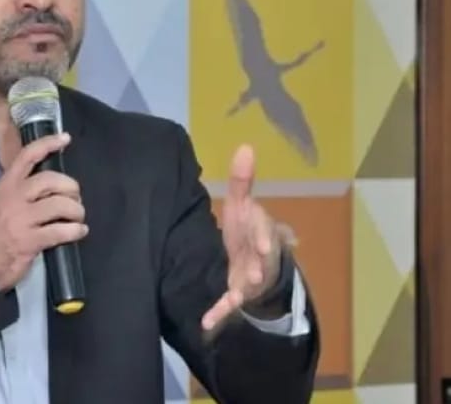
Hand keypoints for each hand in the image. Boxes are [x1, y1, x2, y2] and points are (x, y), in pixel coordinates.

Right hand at [0, 132, 87, 291]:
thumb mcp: (3, 201)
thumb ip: (23, 188)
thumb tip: (55, 181)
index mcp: (7, 185)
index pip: (27, 156)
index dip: (48, 144)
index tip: (65, 138)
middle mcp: (14, 198)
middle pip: (50, 180)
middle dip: (71, 188)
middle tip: (75, 198)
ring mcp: (21, 219)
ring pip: (60, 205)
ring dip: (76, 211)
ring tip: (78, 217)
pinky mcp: (30, 240)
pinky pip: (61, 231)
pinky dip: (76, 230)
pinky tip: (79, 231)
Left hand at [201, 144, 297, 330]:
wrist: (254, 267)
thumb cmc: (246, 233)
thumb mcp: (243, 206)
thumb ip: (242, 180)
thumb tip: (245, 146)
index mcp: (260, 233)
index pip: (264, 230)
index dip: (263, 235)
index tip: (261, 243)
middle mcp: (259, 257)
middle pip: (261, 261)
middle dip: (259, 265)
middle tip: (256, 272)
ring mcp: (248, 278)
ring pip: (248, 284)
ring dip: (242, 290)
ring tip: (238, 295)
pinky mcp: (235, 295)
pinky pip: (227, 305)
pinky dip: (217, 314)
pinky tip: (206, 323)